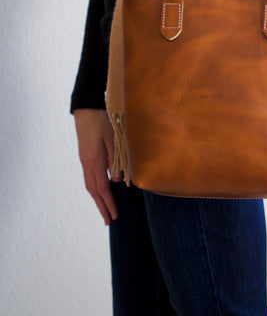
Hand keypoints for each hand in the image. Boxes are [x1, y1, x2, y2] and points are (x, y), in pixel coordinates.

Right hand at [73, 108, 121, 224]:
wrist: (86, 110)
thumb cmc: (102, 122)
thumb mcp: (113, 140)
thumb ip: (115, 161)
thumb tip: (116, 181)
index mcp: (94, 162)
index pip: (102, 189)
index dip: (108, 204)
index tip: (114, 216)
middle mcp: (87, 164)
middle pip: (94, 191)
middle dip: (102, 206)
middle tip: (109, 221)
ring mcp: (84, 161)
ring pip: (90, 185)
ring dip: (97, 199)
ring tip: (104, 209)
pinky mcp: (85, 157)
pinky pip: (89, 177)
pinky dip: (95, 188)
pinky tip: (100, 190)